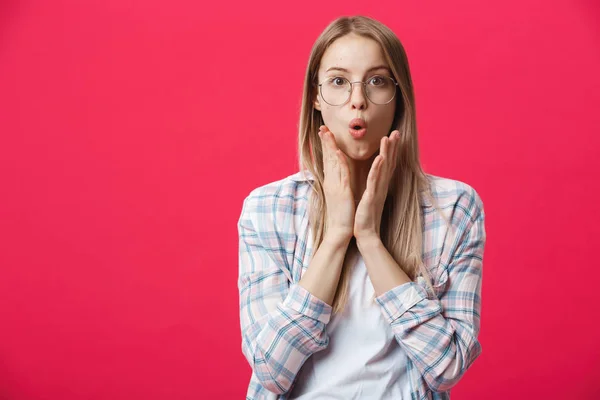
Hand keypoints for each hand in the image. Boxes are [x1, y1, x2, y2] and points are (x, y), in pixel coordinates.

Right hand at [318, 125, 354, 243]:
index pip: (327, 160)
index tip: (324, 133)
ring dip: (330, 146)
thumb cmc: (341, 215)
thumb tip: (334, 177)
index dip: (326, 146)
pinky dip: (339, 162)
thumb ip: (336, 185)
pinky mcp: (342, 191)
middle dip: (325, 142)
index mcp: (331, 182)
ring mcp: (335, 185)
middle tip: (322, 127)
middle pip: (327, 157)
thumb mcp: (337, 196)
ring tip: (327, 133)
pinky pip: (341, 174)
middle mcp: (331, 181)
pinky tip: (337, 152)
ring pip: (332, 162)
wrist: (339, 230)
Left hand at [354, 130, 400, 241]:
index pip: (387, 164)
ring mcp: (378, 190)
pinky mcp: (372, 196)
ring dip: (386, 152)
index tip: (392, 136)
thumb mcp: (370, 197)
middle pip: (389, 163)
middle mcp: (381, 186)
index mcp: (380, 185)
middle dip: (392, 147)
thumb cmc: (366, 216)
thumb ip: (374, 186)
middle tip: (396, 131)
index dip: (391, 150)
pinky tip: (380, 158)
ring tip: (388, 138)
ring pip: (383, 168)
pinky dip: (377, 168)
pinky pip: (375, 180)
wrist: (365, 233)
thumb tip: (376, 178)